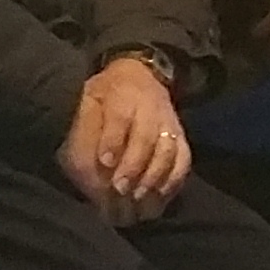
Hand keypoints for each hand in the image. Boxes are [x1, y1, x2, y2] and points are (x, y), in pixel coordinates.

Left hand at [53, 54, 190, 225]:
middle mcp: (150, 107)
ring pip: (168, 150)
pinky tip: (160, 194)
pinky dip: (174, 178)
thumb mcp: (90, 97)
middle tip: (119, 187)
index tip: (105, 162)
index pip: (120, 117)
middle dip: (133, 165)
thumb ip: (86, 123)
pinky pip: (183, 158)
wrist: (140, 74)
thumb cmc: (108, 93)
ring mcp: (168, 122)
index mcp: (122, 94)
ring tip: (138, 195)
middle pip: (146, 137)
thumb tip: (88, 157)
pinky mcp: (180, 135)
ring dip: (154, 175)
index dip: (113, 140)